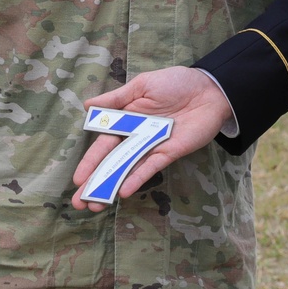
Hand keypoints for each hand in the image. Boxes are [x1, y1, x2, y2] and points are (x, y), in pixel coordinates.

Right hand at [71, 66, 232, 209]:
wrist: (209, 88)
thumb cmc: (176, 82)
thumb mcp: (143, 85)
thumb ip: (116, 98)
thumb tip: (87, 105)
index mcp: (127, 120)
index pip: (103, 144)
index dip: (90, 161)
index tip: (78, 179)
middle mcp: (137, 136)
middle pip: (112, 162)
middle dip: (95, 182)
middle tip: (79, 203)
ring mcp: (152, 146)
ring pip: (128, 169)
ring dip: (111, 186)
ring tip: (95, 205)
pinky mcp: (169, 152)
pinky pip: (151, 167)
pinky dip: (138, 178)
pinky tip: (123, 191)